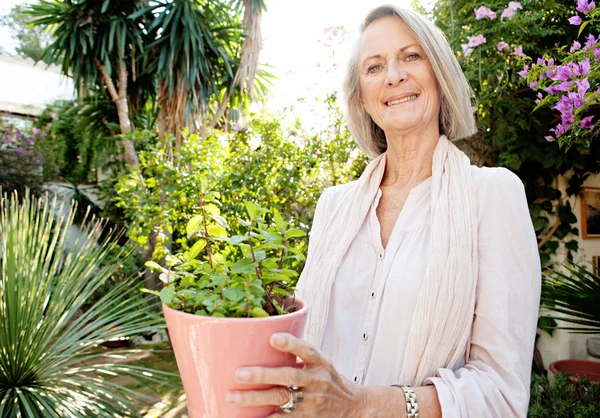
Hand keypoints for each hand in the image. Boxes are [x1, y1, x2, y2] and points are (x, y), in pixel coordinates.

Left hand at [226, 333, 366, 416]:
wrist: (353, 406)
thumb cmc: (329, 379)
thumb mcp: (321, 363)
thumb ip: (299, 354)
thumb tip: (262, 339)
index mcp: (320, 362)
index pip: (306, 350)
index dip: (291, 343)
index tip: (273, 337)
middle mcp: (317, 380)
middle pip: (288, 376)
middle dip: (262, 375)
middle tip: (238, 374)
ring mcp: (312, 401)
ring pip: (281, 398)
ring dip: (255, 399)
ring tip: (233, 397)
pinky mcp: (306, 417)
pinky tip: (249, 417)